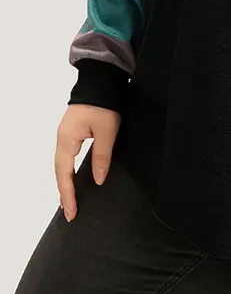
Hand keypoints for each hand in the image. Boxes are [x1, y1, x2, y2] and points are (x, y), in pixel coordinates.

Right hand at [54, 104, 120, 221]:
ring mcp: (66, 135)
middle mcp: (62, 139)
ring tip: (70, 202)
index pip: (64, 174)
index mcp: (67, 139)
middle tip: (70, 213)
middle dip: (64, 193)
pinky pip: (66, 157)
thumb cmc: (103, 103)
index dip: (68, 194)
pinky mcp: (72, 132)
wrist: (100, 80)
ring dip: (65, 184)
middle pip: (59, 172)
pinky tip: (73, 179)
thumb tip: (99, 180)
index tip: (71, 212)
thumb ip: (102, 156)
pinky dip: (68, 172)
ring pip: (62, 165)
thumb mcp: (107, 131)